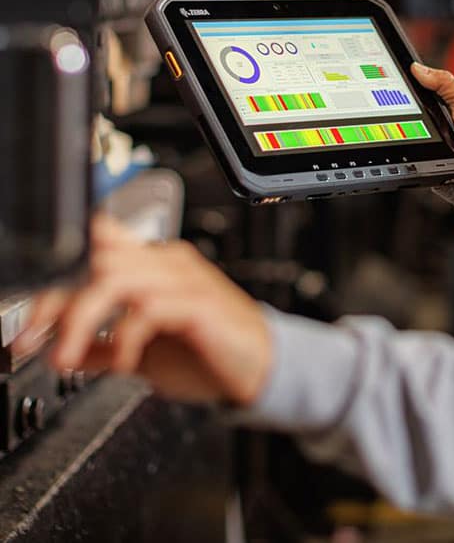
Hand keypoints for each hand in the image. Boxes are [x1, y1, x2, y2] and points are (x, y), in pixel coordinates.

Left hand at [13, 215, 272, 406]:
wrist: (261, 369)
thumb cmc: (209, 354)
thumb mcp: (142, 352)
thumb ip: (101, 345)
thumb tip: (56, 349)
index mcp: (154, 264)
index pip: (94, 249)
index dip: (54, 278)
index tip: (28, 323)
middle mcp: (167, 263)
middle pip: (96, 257)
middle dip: (56, 300)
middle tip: (33, 342)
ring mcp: (185, 280)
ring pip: (115, 276)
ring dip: (79, 319)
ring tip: (65, 358)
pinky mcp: (200, 304)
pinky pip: (150, 308)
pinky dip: (123, 337)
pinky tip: (119, 363)